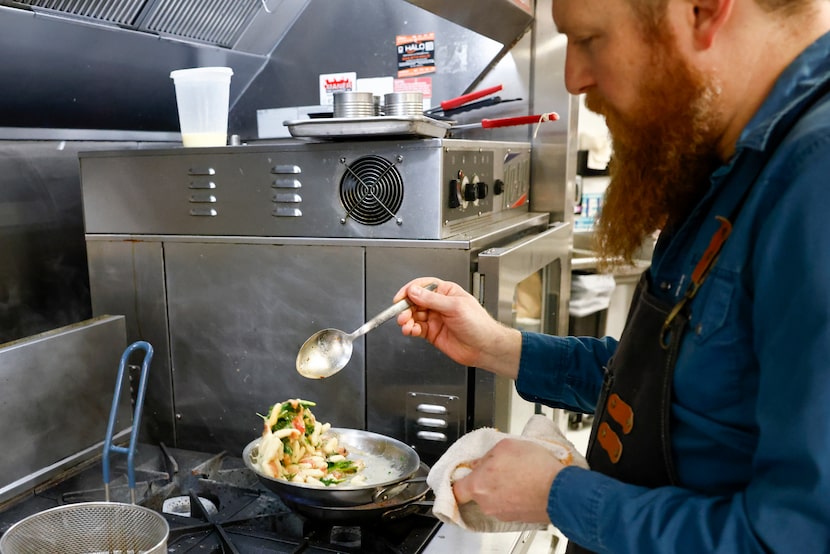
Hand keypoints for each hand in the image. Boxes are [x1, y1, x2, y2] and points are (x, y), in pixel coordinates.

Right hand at [394, 278, 521, 377]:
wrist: (484, 348)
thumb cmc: (479, 325)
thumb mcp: (455, 307)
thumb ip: (432, 300)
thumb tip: (414, 291)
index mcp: (446, 292)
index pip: (423, 286)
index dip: (409, 290)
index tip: (400, 297)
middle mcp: (439, 304)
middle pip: (415, 301)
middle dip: (406, 307)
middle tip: (402, 314)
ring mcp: (435, 319)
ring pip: (413, 315)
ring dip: (406, 319)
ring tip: (405, 324)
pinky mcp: (432, 332)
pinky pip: (416, 328)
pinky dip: (410, 329)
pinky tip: (410, 331)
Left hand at [452, 438, 565, 523]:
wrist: (560, 491)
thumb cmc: (535, 469)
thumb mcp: (506, 446)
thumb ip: (486, 454)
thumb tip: (482, 461)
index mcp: (478, 485)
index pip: (456, 489)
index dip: (458, 480)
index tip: (462, 473)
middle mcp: (487, 503)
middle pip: (476, 491)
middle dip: (484, 479)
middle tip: (496, 467)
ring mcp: (502, 512)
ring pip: (493, 498)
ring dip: (500, 487)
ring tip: (515, 473)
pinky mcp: (516, 517)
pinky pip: (508, 504)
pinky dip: (513, 495)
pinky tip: (524, 483)